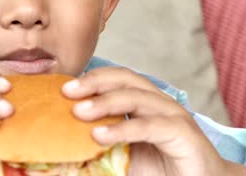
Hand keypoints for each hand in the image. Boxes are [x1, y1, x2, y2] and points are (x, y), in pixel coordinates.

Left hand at [62, 67, 245, 175]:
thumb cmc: (160, 169)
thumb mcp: (123, 155)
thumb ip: (100, 145)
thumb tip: (64, 144)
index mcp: (144, 102)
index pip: (117, 79)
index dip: (92, 79)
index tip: (63, 87)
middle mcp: (158, 102)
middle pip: (126, 79)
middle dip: (95, 82)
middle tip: (67, 91)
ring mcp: (172, 114)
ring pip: (136, 97)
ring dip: (105, 102)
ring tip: (79, 111)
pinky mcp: (182, 132)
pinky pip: (149, 125)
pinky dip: (123, 129)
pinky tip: (100, 135)